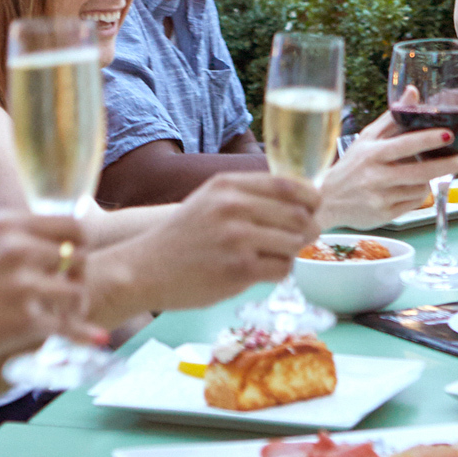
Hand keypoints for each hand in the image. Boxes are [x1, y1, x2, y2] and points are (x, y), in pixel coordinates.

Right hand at [0, 210, 98, 359]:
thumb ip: (15, 236)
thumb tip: (60, 241)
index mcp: (5, 224)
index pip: (71, 225)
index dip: (80, 243)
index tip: (74, 257)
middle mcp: (16, 249)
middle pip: (78, 257)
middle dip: (77, 275)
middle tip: (67, 288)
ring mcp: (21, 285)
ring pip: (77, 290)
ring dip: (76, 304)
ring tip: (67, 312)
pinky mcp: (24, 321)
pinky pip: (67, 326)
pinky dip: (81, 333)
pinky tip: (95, 337)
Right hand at [105, 174, 321, 312]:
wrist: (144, 270)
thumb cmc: (183, 237)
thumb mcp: (210, 200)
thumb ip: (249, 194)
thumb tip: (301, 196)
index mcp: (228, 185)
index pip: (289, 185)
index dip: (310, 198)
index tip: (313, 208)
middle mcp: (233, 206)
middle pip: (300, 215)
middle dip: (308, 229)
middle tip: (300, 238)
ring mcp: (236, 238)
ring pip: (295, 243)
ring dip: (291, 252)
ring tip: (271, 256)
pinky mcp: (239, 269)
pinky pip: (282, 268)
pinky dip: (278, 272)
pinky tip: (259, 271)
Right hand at [317, 110, 457, 229]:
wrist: (326, 201)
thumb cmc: (351, 166)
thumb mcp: (367, 139)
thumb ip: (392, 117)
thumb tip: (413, 91)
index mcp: (371, 153)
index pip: (404, 144)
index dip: (427, 139)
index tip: (448, 133)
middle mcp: (375, 176)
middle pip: (419, 172)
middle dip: (446, 165)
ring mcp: (380, 198)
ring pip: (419, 188)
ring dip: (428, 179)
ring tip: (425, 173)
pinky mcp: (384, 215)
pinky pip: (413, 203)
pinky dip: (417, 194)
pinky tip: (411, 188)